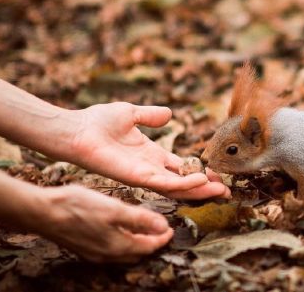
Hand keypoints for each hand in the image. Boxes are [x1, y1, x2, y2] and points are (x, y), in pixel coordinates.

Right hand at [38, 185, 172, 261]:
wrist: (43, 213)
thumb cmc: (78, 208)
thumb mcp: (114, 209)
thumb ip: (140, 219)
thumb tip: (163, 227)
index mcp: (118, 246)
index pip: (148, 247)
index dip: (162, 238)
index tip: (171, 230)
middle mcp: (107, 255)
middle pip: (137, 253)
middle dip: (151, 243)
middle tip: (160, 231)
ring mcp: (93, 254)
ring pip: (123, 253)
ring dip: (136, 244)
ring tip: (142, 230)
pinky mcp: (83, 248)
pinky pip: (109, 250)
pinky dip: (121, 242)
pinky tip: (118, 231)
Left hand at [70, 103, 230, 199]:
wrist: (77, 129)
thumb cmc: (97, 121)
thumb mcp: (131, 114)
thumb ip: (151, 116)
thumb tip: (169, 113)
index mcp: (150, 154)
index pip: (180, 168)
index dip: (198, 172)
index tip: (217, 174)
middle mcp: (149, 167)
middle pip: (182, 182)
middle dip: (204, 187)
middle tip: (225, 190)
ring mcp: (143, 174)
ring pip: (177, 187)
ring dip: (198, 189)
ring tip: (219, 188)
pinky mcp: (136, 177)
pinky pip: (164, 183)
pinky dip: (183, 184)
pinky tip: (200, 181)